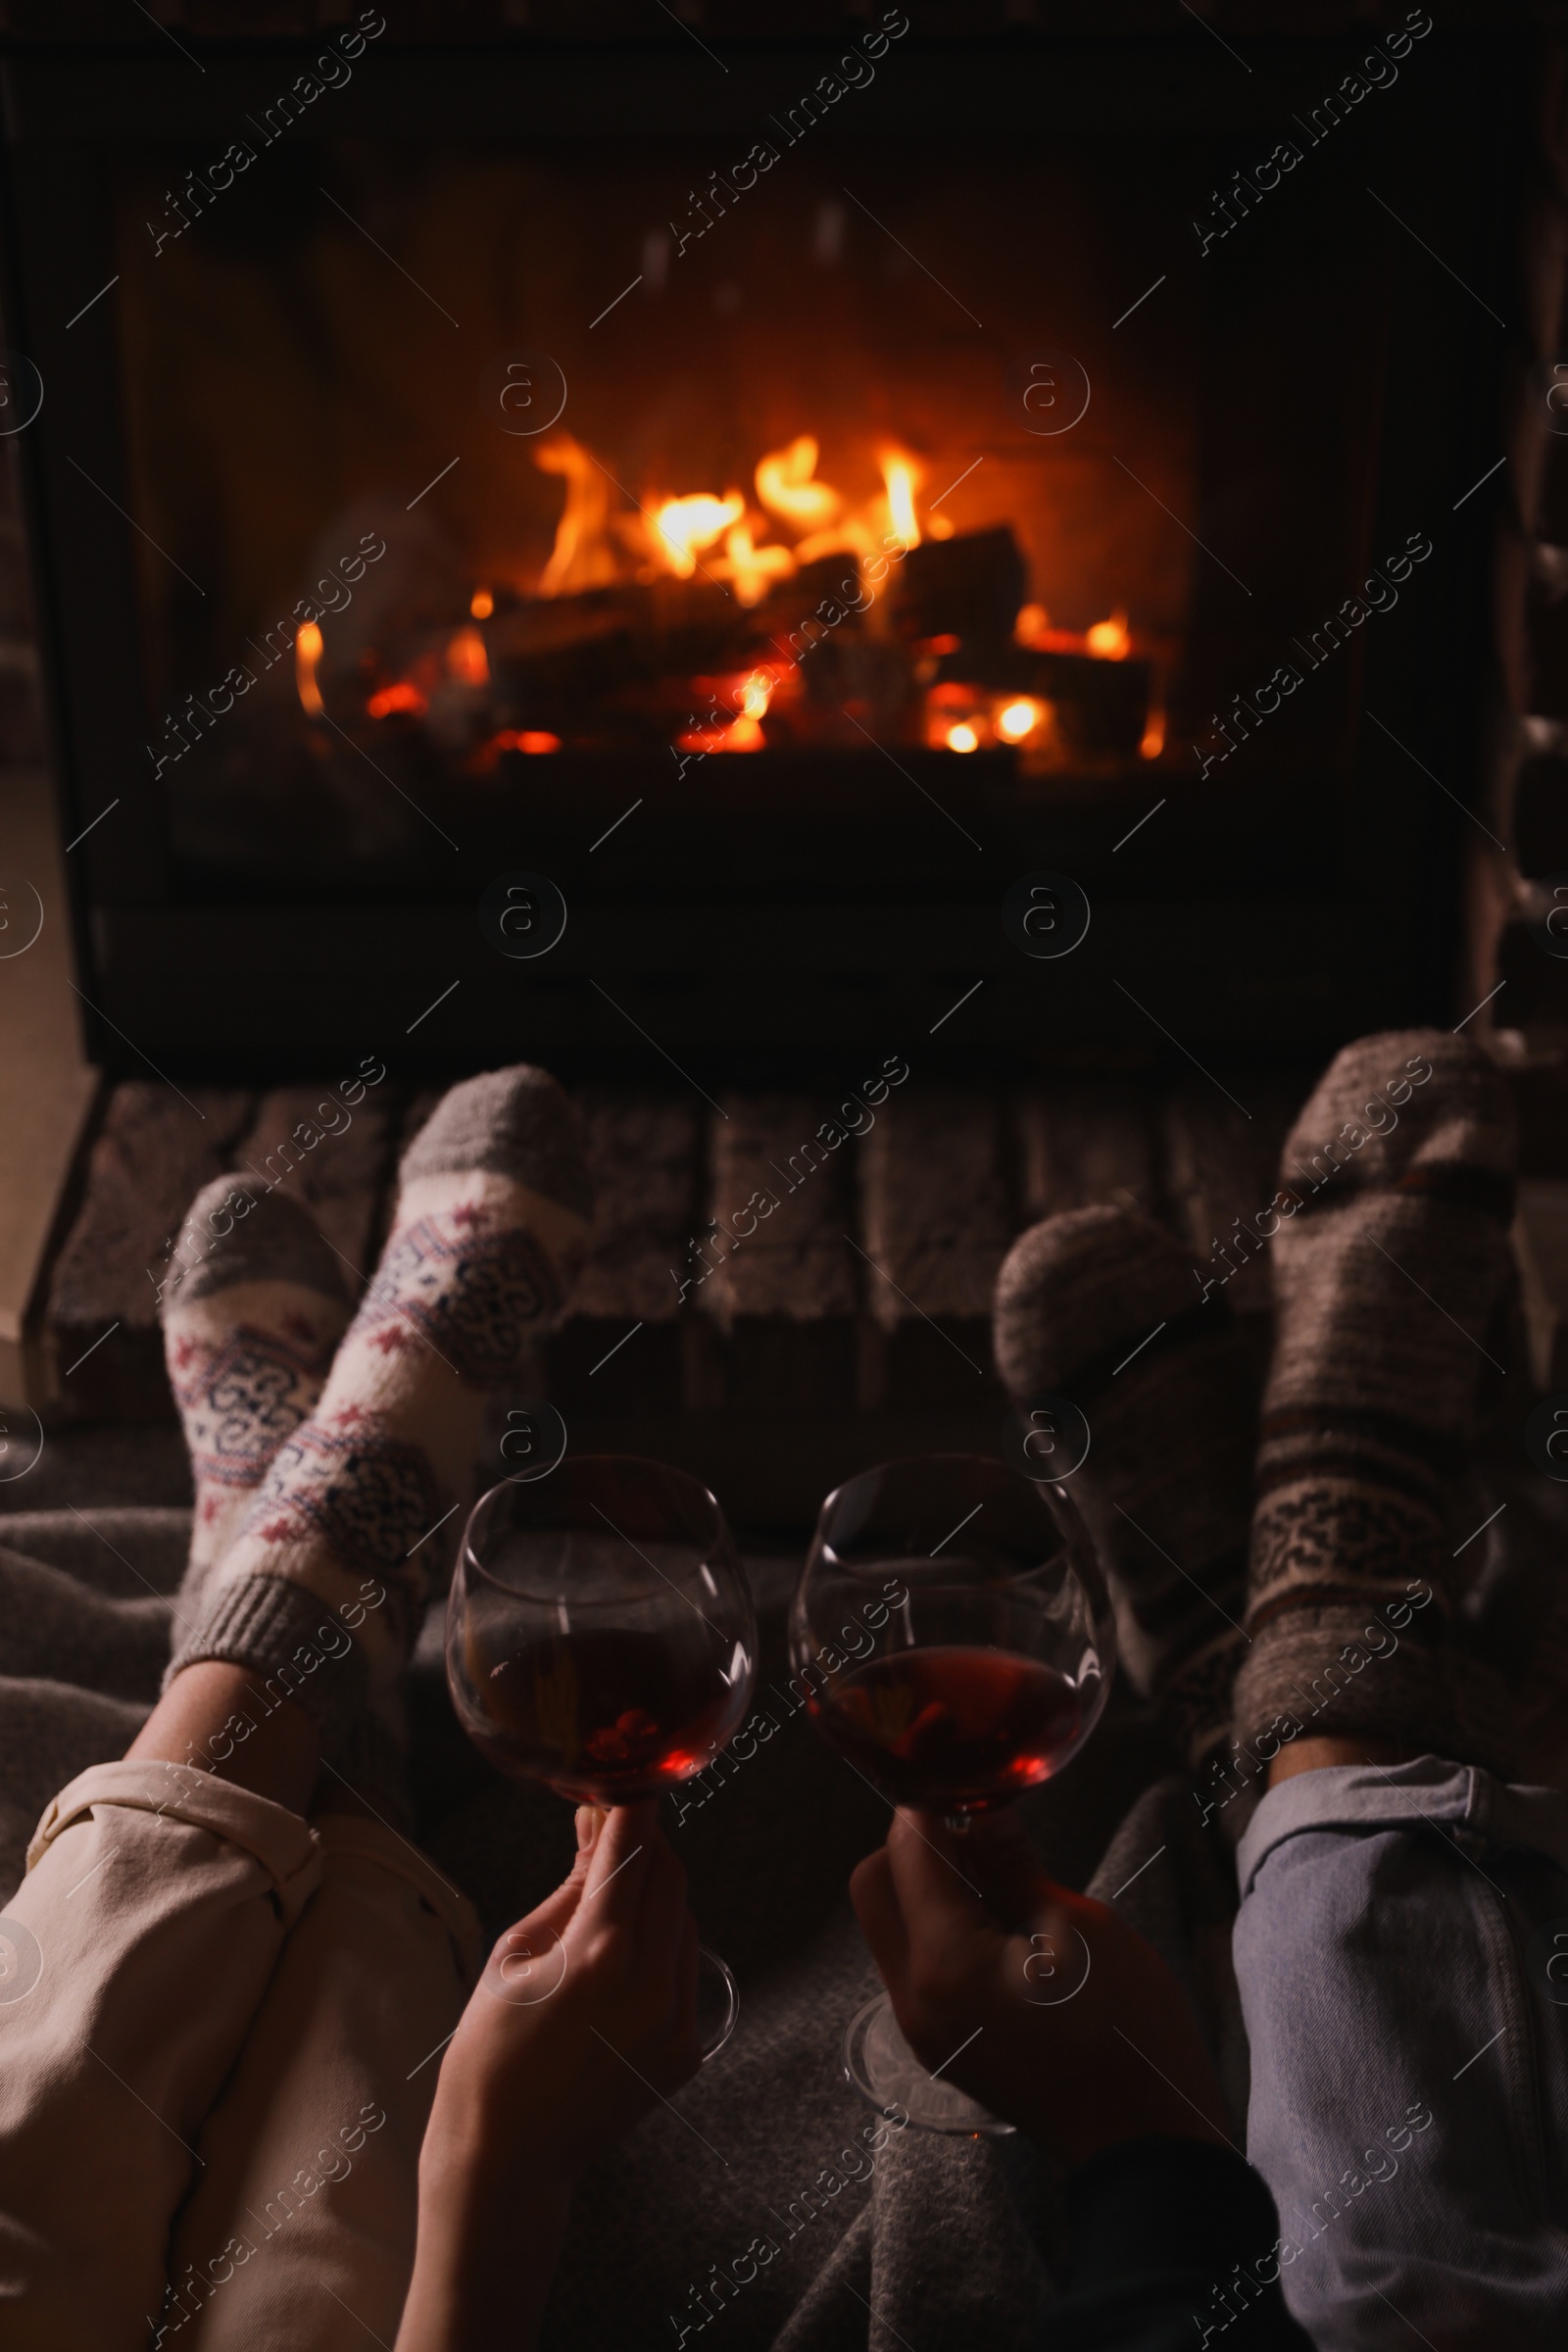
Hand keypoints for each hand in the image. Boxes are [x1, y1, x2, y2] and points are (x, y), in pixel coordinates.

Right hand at [399, 1802, 699, 2351]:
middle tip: (605, 1836)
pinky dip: (659, 1949)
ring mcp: (676, 2022)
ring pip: (683, 1920)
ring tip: (604, 1905)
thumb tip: (599, 1825)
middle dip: (643, 1847)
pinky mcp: (686, 2050)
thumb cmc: (491, 2053)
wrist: (508, 2157)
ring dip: (653, 1897)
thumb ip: (571, 1886)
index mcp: (601, 1953)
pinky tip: (617, 1963)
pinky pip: (683, 1971)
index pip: (634, 1848)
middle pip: (670, 1877)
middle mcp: (652, 1984)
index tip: (623, 1780)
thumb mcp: (516, 1953)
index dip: (631, 1805)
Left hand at [850, 1806, 1233, 2168]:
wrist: (1145, 2144)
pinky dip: (940, 1929)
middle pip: (874, 1885)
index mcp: (945, 1963)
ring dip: (927, 1888)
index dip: (934, 1803)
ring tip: (1003, 1881)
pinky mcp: (942, 2044)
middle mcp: (914, 1998)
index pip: (905, 1851)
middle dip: (915, 1846)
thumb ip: (1014, 1866)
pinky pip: (916, 1964)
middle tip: (984, 1833)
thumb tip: (985, 1814)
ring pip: (891, 1925)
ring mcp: (923, 2028)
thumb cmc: (1127, 2033)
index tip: (969, 1779)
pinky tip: (1002, 1924)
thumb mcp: (1081, 1928)